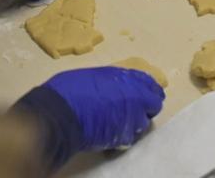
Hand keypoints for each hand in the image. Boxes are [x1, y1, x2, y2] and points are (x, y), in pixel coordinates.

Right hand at [44, 67, 164, 149]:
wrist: (61, 113)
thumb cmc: (72, 89)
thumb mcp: (95, 75)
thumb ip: (112, 81)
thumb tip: (114, 85)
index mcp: (129, 79)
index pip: (151, 86)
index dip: (148, 90)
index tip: (145, 94)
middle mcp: (136, 98)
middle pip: (153, 106)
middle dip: (146, 107)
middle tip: (133, 109)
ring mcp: (131, 120)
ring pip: (143, 124)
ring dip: (134, 123)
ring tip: (118, 121)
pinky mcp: (121, 138)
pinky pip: (129, 138)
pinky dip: (122, 135)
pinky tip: (110, 132)